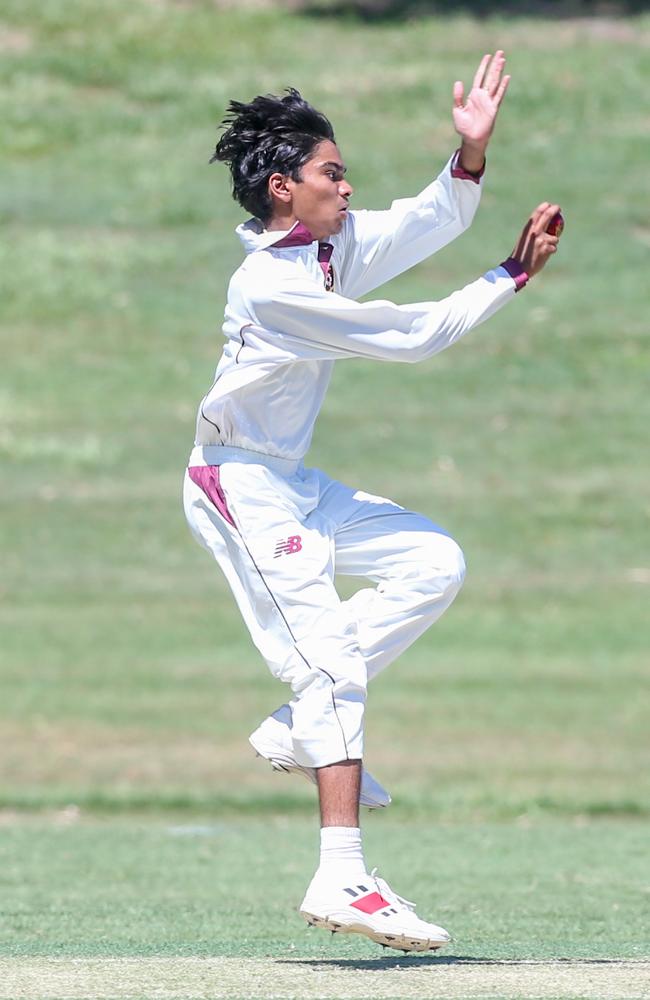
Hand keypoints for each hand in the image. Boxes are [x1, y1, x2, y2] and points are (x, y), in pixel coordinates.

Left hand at [452, 51, 509, 168]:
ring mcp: (489, 101)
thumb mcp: (457, 110)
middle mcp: (483, 96)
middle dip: (494, 65)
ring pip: (495, 83)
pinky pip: (499, 95)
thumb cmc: (464, 126)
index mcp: (474, 95)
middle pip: (490, 77)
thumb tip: (458, 82)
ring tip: (502, 60)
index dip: (483, 67)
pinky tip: (506, 77)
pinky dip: (502, 86)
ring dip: (499, 71)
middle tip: (500, 52)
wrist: (471, 138)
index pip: (480, 77)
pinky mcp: (493, 108)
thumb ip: (457, 96)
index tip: (487, 56)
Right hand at [511, 203, 561, 276]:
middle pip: (548, 215)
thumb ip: (532, 231)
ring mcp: (541, 240)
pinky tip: (543, 256)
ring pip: (554, 237)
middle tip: (559, 209)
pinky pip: (554, 248)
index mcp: (528, 228)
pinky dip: (550, 251)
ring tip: (544, 249)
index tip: (550, 206)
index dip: (545, 207)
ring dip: (552, 242)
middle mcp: (534, 232)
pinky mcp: (546, 249)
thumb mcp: (524, 239)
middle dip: (555, 209)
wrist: (518, 269)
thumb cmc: (521, 254)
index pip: (537, 212)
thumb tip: (542, 224)